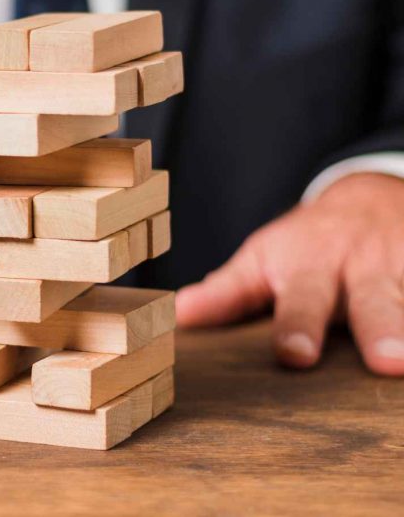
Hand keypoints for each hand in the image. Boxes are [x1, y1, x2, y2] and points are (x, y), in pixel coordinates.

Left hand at [176, 172, 403, 375]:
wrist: (369, 197)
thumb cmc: (306, 243)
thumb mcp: (263, 259)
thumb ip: (228, 293)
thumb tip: (178, 317)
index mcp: (311, 267)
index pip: (301, 301)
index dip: (297, 328)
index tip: (294, 355)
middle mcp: (364, 266)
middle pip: (374, 300)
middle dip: (383, 329)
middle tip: (387, 363)